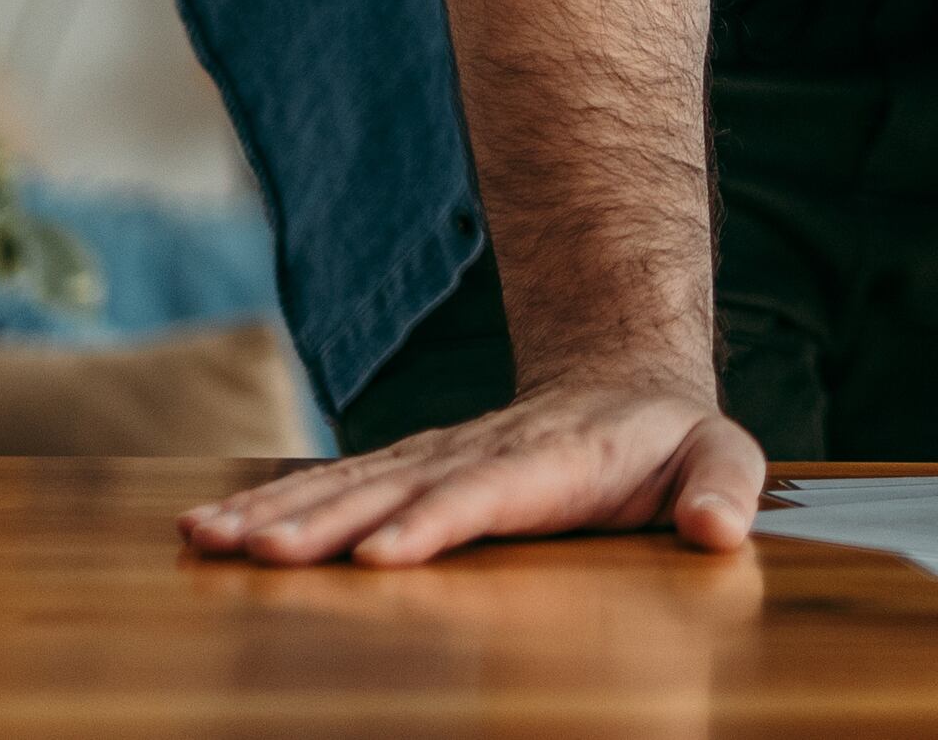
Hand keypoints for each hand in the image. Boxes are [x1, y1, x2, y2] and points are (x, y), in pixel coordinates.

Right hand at [177, 365, 768, 567]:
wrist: (625, 381)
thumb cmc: (674, 441)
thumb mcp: (724, 454)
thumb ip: (728, 487)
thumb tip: (717, 530)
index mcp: (556, 458)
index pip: (487, 492)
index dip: (434, 522)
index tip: (379, 556)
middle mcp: (481, 452)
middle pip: (394, 490)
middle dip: (324, 524)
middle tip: (257, 556)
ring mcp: (437, 457)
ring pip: (348, 485)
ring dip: (277, 514)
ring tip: (208, 541)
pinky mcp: (407, 471)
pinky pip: (334, 487)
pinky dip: (270, 506)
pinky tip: (211, 531)